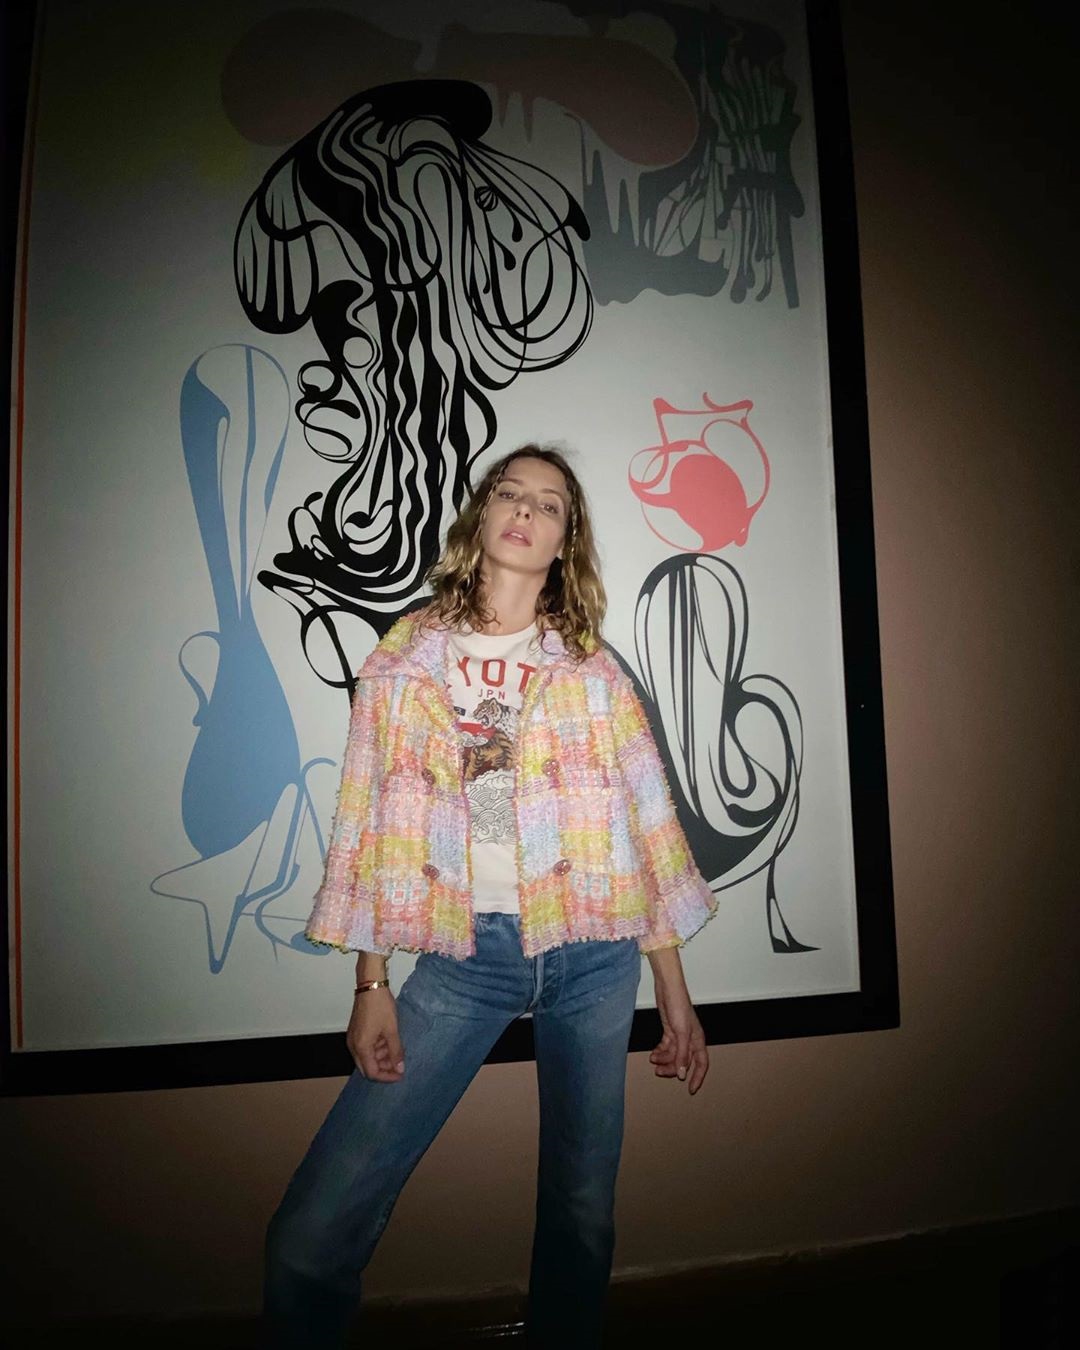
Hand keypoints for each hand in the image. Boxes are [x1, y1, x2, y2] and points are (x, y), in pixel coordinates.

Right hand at [346, 988, 404, 1082]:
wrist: (370, 985)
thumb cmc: (380, 1007)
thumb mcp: (391, 1030)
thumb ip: (396, 1051)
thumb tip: (400, 1069)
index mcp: (361, 1047)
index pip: (372, 1073)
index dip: (387, 1076)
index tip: (400, 1074)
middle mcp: (353, 1046)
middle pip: (367, 1067)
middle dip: (383, 1069)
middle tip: (399, 1065)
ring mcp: (353, 1039)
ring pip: (367, 1057)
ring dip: (381, 1058)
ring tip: (396, 1050)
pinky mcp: (356, 1032)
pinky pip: (365, 1047)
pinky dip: (377, 1048)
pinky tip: (388, 1042)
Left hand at [649, 972, 708, 1094]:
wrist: (668, 989)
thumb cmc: (679, 1006)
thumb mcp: (681, 1032)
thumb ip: (682, 1054)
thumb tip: (683, 1074)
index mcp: (698, 1040)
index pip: (701, 1063)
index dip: (698, 1077)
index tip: (691, 1090)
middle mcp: (690, 1039)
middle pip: (684, 1061)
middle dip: (672, 1068)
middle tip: (659, 1072)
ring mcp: (679, 1035)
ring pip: (673, 1055)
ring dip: (664, 1060)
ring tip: (653, 1060)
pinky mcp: (670, 1030)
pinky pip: (666, 1047)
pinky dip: (660, 1052)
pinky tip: (653, 1054)